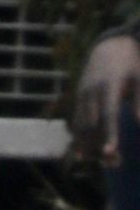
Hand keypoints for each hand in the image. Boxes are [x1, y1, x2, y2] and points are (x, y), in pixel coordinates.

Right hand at [72, 33, 139, 166]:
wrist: (108, 45)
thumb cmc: (131, 63)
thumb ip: (139, 101)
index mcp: (109, 85)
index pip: (108, 114)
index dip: (109, 134)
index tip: (111, 151)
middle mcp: (92, 91)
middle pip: (92, 123)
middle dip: (100, 145)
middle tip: (113, 164)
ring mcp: (82, 94)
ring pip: (81, 124)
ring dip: (90, 145)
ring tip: (104, 162)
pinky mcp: (79, 97)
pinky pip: (77, 120)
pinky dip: (80, 136)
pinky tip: (85, 152)